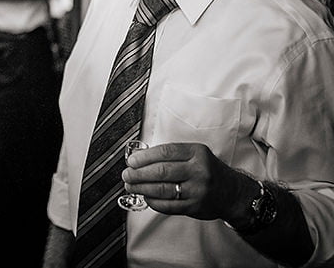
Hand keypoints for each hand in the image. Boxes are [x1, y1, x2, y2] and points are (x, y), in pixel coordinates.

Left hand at [122, 142, 257, 221]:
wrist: (232, 192)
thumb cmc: (208, 170)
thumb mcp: (194, 155)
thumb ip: (171, 155)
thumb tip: (139, 158)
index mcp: (197, 153)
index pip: (165, 152)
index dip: (144, 157)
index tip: (131, 161)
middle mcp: (199, 171)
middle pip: (161, 171)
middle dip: (138, 174)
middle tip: (126, 175)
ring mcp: (197, 190)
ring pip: (162, 189)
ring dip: (142, 188)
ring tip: (131, 186)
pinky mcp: (195, 207)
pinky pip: (168, 205)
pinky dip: (153, 202)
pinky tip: (146, 197)